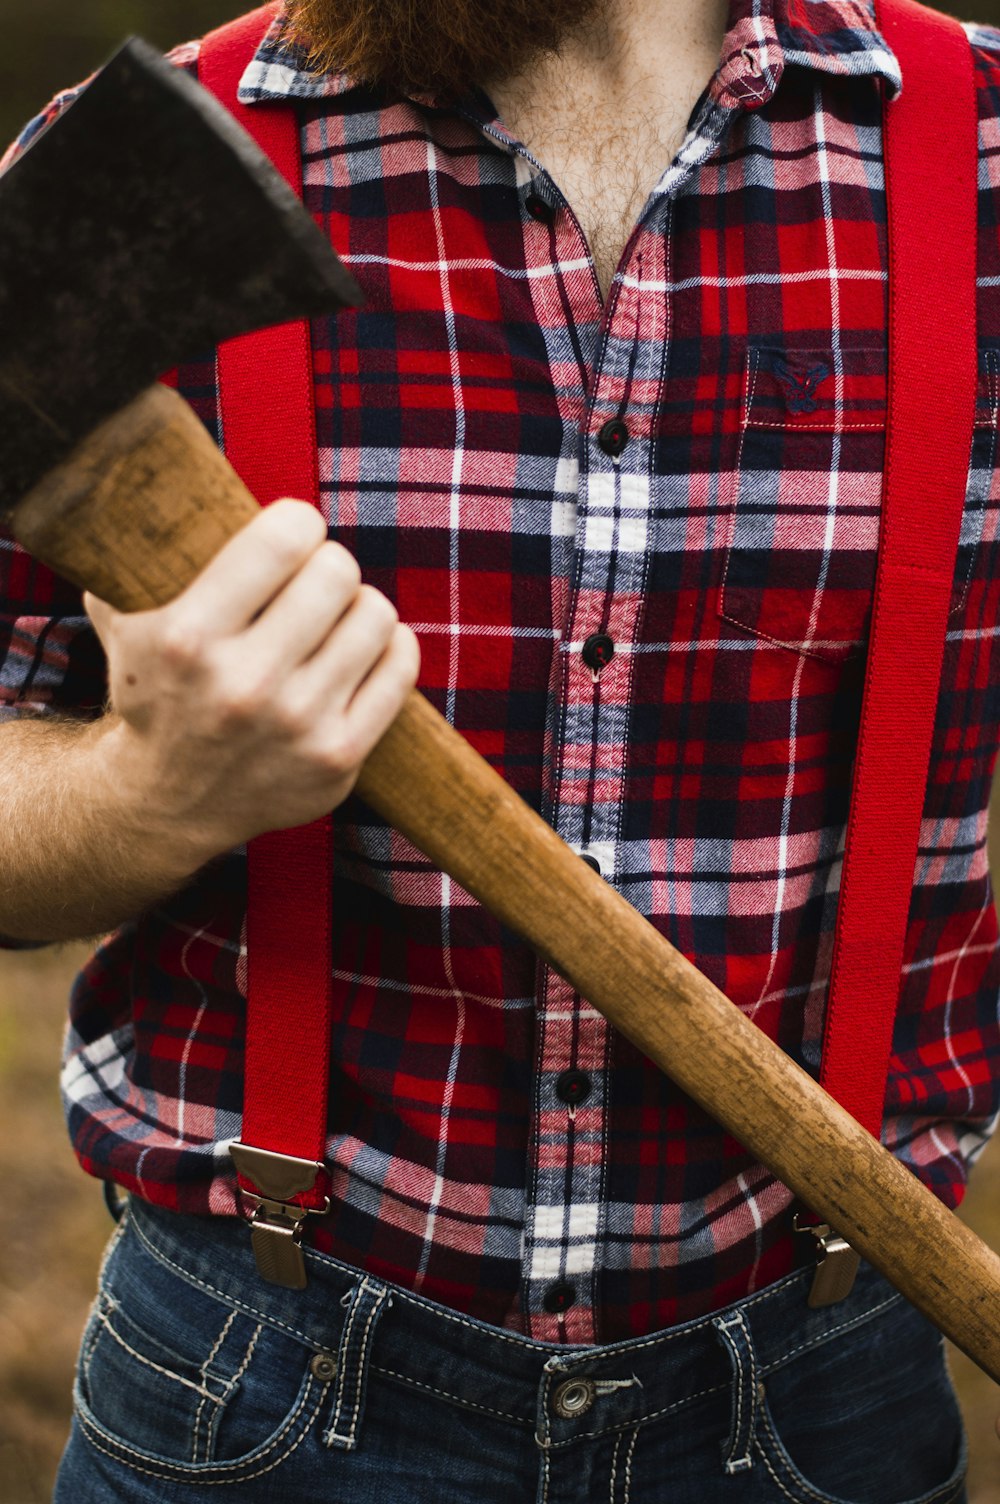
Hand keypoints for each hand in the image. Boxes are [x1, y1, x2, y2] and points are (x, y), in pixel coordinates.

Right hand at [84, 500, 418, 862]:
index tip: (293, 533)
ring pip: (376, 614)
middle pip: (337, 570)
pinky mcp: (338, 758)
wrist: (168, 802)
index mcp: (185, 637)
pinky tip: (364, 647)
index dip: (298, 523)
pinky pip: (400, 666)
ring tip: (334, 617)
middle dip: (327, 565)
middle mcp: (244, 684)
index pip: (285, 536)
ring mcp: (297, 726)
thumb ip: (139, 547)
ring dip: (359, 605)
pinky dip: (390, 645)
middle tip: (313, 580)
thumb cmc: (155, 688)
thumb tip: (163, 471)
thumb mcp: (123, 617)